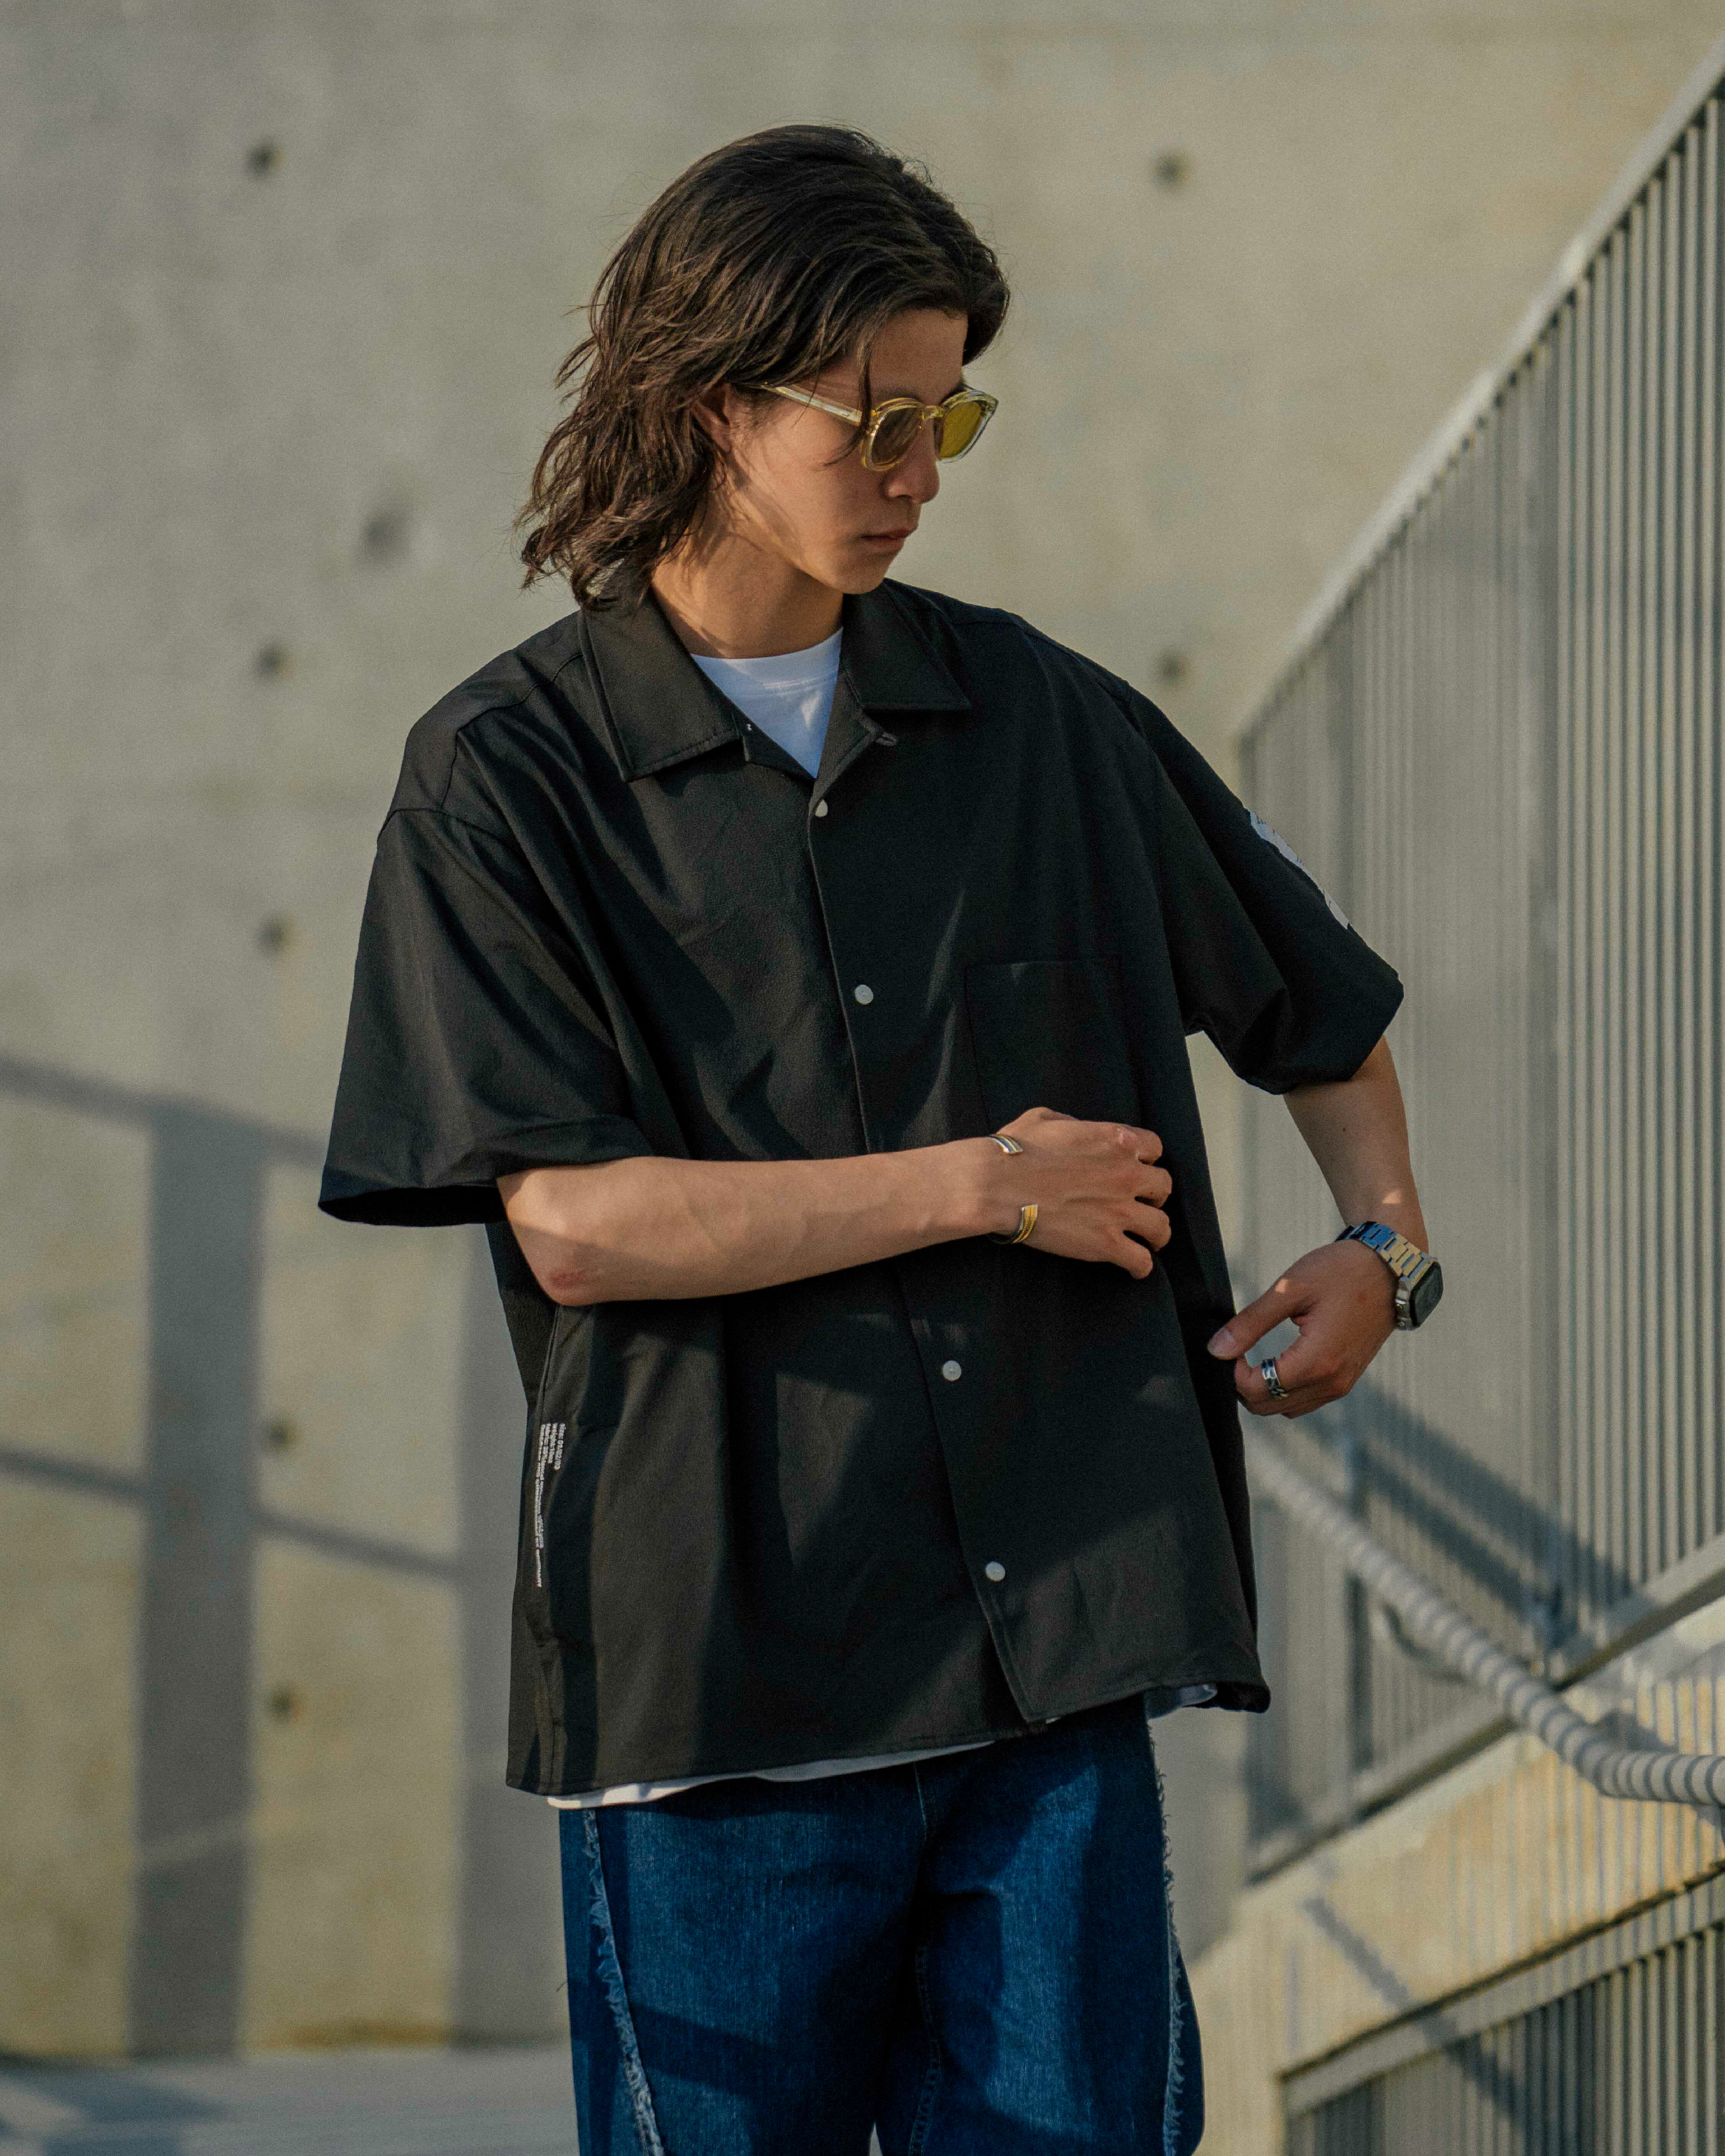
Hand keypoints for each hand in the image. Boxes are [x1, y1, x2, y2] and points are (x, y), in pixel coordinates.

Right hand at [991, 1106, 1171, 1277]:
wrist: (999, 1185)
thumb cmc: (1016, 1150)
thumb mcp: (1045, 1118)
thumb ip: (1072, 1123)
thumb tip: (1076, 1131)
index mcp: (1116, 1141)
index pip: (1154, 1148)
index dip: (1145, 1159)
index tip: (1135, 1167)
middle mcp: (1127, 1174)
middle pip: (1163, 1186)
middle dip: (1153, 1195)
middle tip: (1139, 1203)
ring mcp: (1120, 1211)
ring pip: (1161, 1226)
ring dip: (1156, 1233)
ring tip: (1148, 1240)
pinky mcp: (1106, 1243)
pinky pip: (1141, 1261)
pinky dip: (1141, 1266)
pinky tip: (1134, 1268)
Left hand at [1206, 1240, 1393, 1415]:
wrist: (1389, 1270)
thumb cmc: (1340, 1272)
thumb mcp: (1289, 1290)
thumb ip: (1250, 1323)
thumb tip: (1216, 1350)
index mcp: (1316, 1362)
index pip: (1257, 1390)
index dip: (1233, 1374)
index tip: (1230, 1348)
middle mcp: (1331, 1382)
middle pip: (1268, 1406)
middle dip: (1245, 1386)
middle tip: (1237, 1353)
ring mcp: (1341, 1385)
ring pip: (1287, 1408)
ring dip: (1265, 1391)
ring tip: (1254, 1359)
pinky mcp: (1346, 1380)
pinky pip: (1307, 1400)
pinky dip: (1286, 1390)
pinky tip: (1278, 1363)